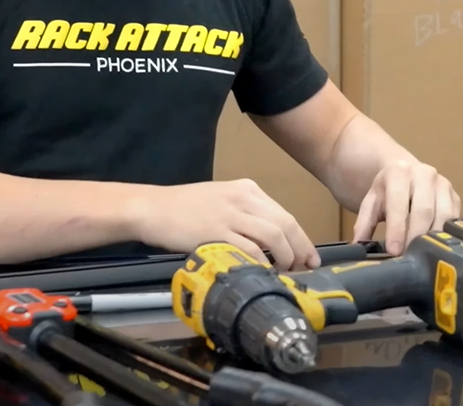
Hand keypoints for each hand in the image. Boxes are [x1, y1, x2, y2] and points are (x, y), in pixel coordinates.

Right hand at [130, 179, 320, 270]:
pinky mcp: (217, 232)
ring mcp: (230, 214)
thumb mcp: (221, 200)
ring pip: (274, 236)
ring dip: (285, 258)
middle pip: (286, 225)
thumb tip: (271, 242)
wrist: (152, 208)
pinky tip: (263, 274)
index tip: (309, 258)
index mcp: (247, 189)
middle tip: (303, 270)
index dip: (302, 239)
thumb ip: (246, 214)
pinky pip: (250, 250)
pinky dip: (262, 264)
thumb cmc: (184, 208)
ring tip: (285, 273)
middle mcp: (243, 198)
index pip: (285, 215)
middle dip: (300, 250)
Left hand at [352, 161, 459, 254]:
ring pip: (443, 216)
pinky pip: (455, 220)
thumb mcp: (372, 202)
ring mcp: (443, 184)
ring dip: (433, 238)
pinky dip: (447, 236)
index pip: (398, 204)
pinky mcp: (456, 196)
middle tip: (409, 258)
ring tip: (423, 256)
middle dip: (415, 237)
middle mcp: (424, 174)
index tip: (394, 251)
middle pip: (423, 211)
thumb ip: (364, 223)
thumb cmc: (388, 191)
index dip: (396, 229)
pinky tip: (438, 249)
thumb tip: (358, 248)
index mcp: (399, 172)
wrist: (408, 172)